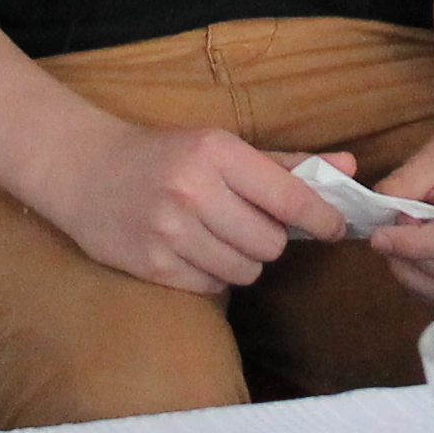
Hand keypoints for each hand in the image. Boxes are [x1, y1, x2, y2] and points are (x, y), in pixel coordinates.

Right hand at [37, 117, 336, 294]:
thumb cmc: (163, 154)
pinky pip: (213, 286)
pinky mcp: (153, 265)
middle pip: (271, 243)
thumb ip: (286, 163)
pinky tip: (194, 251)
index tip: (335, 227)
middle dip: (272, 239)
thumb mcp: (221, 146)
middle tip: (253, 226)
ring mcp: (170, 231)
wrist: (83, 170)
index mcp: (216, 152)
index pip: (289, 198)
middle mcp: (193, 191)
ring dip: (244, 260)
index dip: (322, 218)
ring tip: (220, 238)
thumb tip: (350, 168)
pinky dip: (213, 275)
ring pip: (246, 270)